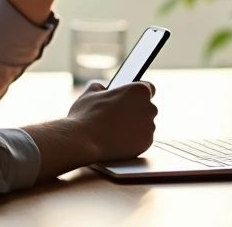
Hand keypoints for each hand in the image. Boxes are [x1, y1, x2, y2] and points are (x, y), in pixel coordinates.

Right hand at [23, 81, 156, 181]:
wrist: (82, 141)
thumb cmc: (86, 115)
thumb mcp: (90, 93)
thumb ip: (100, 88)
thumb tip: (100, 88)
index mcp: (139, 90)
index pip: (148, 88)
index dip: (138, 94)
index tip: (130, 99)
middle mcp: (149, 107)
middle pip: (146, 108)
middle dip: (135, 112)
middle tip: (117, 117)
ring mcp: (149, 127)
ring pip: (145, 125)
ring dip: (134, 127)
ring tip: (114, 131)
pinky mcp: (146, 143)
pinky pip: (142, 140)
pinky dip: (133, 141)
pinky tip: (117, 140)